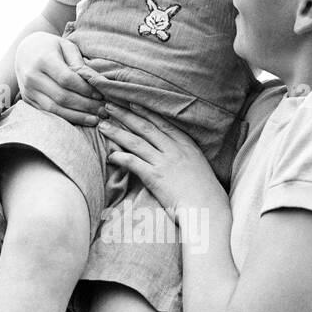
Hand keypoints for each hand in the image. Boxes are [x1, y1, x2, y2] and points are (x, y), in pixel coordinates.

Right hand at [15, 32, 104, 126]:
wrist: (25, 50)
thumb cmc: (51, 47)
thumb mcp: (66, 46)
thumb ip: (79, 63)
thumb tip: (95, 81)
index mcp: (43, 60)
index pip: (67, 79)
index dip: (85, 89)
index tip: (100, 95)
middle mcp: (32, 76)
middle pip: (62, 97)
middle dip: (85, 106)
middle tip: (102, 110)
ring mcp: (28, 90)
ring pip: (55, 109)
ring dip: (77, 116)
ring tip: (95, 119)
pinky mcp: (28, 100)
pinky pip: (48, 113)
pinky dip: (66, 118)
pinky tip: (81, 119)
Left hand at [97, 103, 225, 213]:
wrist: (208, 207)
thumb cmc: (206, 193)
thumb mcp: (200, 167)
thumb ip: (186, 157)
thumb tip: (176, 156)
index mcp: (186, 145)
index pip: (162, 123)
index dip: (145, 112)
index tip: (132, 103)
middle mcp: (174, 149)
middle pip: (145, 127)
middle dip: (126, 115)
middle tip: (110, 107)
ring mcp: (164, 162)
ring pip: (136, 142)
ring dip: (117, 132)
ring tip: (102, 125)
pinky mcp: (155, 177)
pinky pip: (133, 163)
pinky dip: (121, 157)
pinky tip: (110, 155)